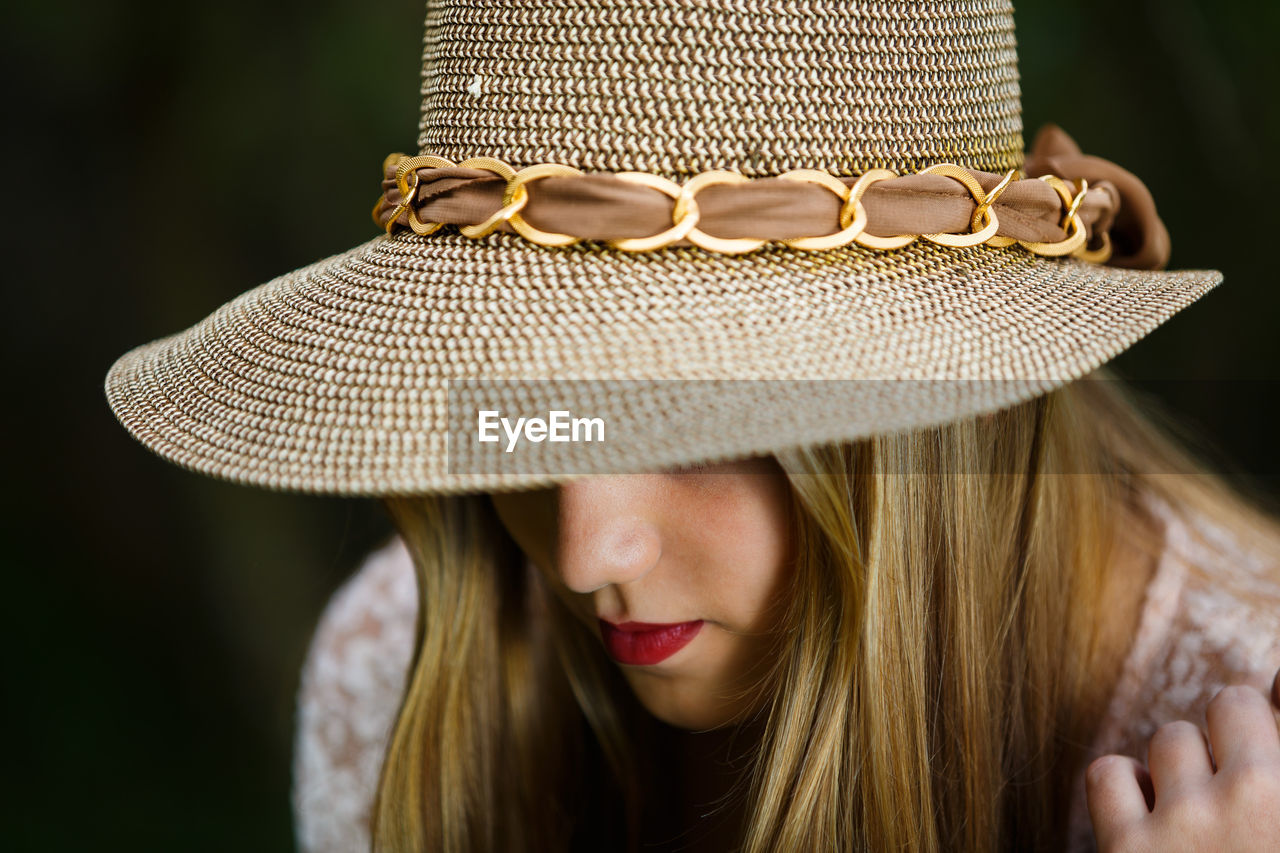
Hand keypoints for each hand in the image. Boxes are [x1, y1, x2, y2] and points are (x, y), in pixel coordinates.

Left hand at [1086, 669, 1279, 851]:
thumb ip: (1278, 763)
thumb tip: (1273, 678)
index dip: (1279, 691)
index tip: (1272, 690)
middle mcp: (1258, 797)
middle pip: (1231, 706)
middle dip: (1229, 738)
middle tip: (1235, 790)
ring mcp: (1190, 820)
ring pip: (1172, 737)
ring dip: (1178, 769)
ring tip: (1200, 824)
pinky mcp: (1128, 849)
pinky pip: (1109, 773)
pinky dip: (1124, 789)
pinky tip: (1147, 823)